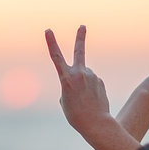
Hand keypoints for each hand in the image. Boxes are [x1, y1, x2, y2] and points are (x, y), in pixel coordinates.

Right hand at [46, 26, 137, 149]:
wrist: (96, 123)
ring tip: (83, 100)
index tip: (48, 30)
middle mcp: (79, 73)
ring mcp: (91, 76)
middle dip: (80, 37)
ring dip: (82, 85)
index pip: (56, 56)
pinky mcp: (100, 81)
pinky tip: (91, 100)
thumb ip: (69, 86)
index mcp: (66, 78)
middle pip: (79, 51)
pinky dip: (89, 90)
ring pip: (84, 76)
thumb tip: (79, 80)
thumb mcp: (64, 101)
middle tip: (83, 26)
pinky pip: (91, 83)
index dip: (51, 42)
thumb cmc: (75, 115)